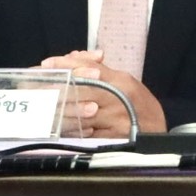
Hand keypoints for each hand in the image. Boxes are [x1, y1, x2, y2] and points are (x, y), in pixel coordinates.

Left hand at [39, 50, 166, 138]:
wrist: (159, 132)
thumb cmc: (138, 105)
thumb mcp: (124, 82)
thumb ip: (99, 70)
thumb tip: (72, 57)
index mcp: (121, 82)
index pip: (91, 68)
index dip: (66, 65)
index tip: (46, 64)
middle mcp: (119, 98)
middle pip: (83, 89)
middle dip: (58, 88)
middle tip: (36, 86)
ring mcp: (117, 119)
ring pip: (83, 113)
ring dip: (61, 110)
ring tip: (42, 105)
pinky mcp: (115, 138)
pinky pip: (89, 134)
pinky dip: (74, 129)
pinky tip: (59, 127)